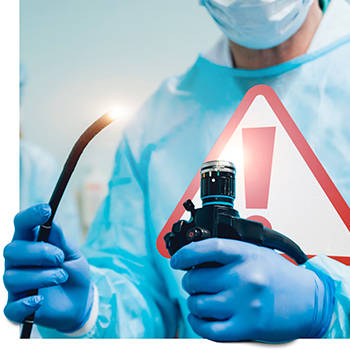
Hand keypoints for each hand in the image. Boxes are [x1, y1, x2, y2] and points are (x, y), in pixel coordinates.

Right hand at [3, 204, 93, 332]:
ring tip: (62, 276)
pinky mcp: (18, 308)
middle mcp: (19, 263)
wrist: (80, 299)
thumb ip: (61, 241)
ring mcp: (16, 286)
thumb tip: (52, 223)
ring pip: (12, 277)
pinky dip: (25, 304)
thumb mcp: (72, 254)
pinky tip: (40, 299)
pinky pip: (11, 308)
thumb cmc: (72, 271)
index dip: (30, 216)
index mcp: (31, 244)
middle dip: (38, 251)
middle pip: (11, 250)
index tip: (46, 210)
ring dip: (41, 276)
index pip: (21, 225)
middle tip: (60, 257)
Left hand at [171, 238, 333, 341]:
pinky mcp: (247, 327)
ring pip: (198, 305)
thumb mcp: (255, 253)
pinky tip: (199, 317)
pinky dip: (197, 324)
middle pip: (196, 279)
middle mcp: (245, 277)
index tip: (176, 260)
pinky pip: (209, 330)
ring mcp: (245, 304)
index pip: (208, 248)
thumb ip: (229, 255)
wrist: (309, 300)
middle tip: (195, 282)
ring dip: (193, 302)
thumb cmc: (280, 275)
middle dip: (190, 281)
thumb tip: (195, 259)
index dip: (185, 254)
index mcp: (246, 255)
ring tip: (200, 299)